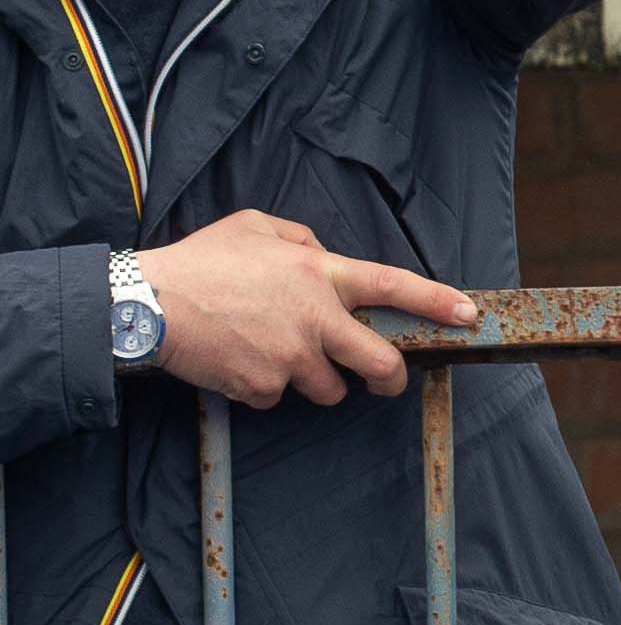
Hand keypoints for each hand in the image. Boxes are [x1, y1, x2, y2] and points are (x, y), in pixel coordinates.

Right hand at [135, 209, 467, 406]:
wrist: (147, 304)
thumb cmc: (200, 261)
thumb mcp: (256, 227)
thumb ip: (301, 240)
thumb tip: (321, 255)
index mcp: (321, 274)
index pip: (396, 287)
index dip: (438, 302)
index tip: (469, 314)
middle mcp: (316, 319)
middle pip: (380, 363)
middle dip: (391, 377)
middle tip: (386, 380)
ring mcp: (292, 358)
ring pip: (328, 389)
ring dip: (314, 380)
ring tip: (276, 354)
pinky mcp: (263, 387)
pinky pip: (279, 397)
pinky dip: (267, 388)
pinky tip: (241, 363)